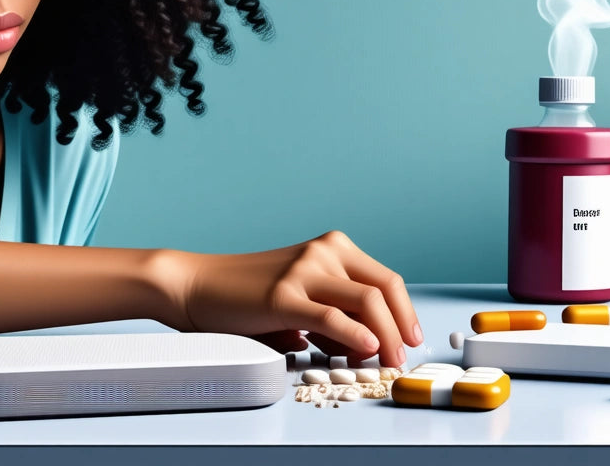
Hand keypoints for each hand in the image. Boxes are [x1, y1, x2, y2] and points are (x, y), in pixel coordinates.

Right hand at [168, 230, 421, 366]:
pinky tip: (366, 349)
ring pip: (365, 301)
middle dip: (402, 326)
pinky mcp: (283, 296)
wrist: (197, 286)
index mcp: (332, 248)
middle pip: (383, 289)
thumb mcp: (301, 298)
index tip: (412, 337)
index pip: (386, 279)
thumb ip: (333, 314)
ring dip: (386, 335)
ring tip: (388, 360)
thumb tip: (367, 345)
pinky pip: (331, 316)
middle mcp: (323, 252)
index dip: (405, 311)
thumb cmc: (248, 297)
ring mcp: (303, 271)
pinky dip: (355, 335)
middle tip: (404, 356)